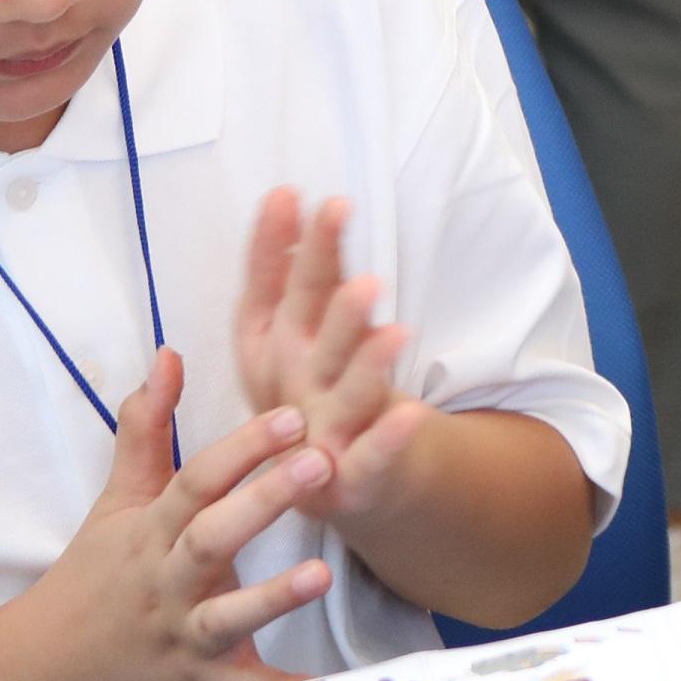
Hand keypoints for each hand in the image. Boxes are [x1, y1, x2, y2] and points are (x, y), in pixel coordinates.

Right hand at [10, 351, 328, 680]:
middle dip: (264, 501)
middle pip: (212, 537)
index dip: (242, 447)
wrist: (33, 678)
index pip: (196, 481)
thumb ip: (145, 430)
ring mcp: (180, 637)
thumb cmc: (91, 579)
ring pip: (227, 615)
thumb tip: (170, 352)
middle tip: (321, 462)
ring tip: (322, 573)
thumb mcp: (114, 504)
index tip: (294, 413)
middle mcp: (165, 582)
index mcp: (151, 532)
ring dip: (272, 598)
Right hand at [231, 192, 429, 518]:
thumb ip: (295, 274)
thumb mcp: (299, 333)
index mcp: (271, 353)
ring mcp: (317, 437)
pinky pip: (372, 458)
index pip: (268, 293)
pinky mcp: (352, 481)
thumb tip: (285, 197)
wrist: (343, 485)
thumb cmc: (319, 393)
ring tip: (392, 326)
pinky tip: (412, 414)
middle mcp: (289, 390)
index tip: (287, 194)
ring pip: (343, 393)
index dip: (273, 248)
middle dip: (317, 277)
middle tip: (336, 221)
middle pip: (303, 329)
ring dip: (363, 360)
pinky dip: (388, 438)